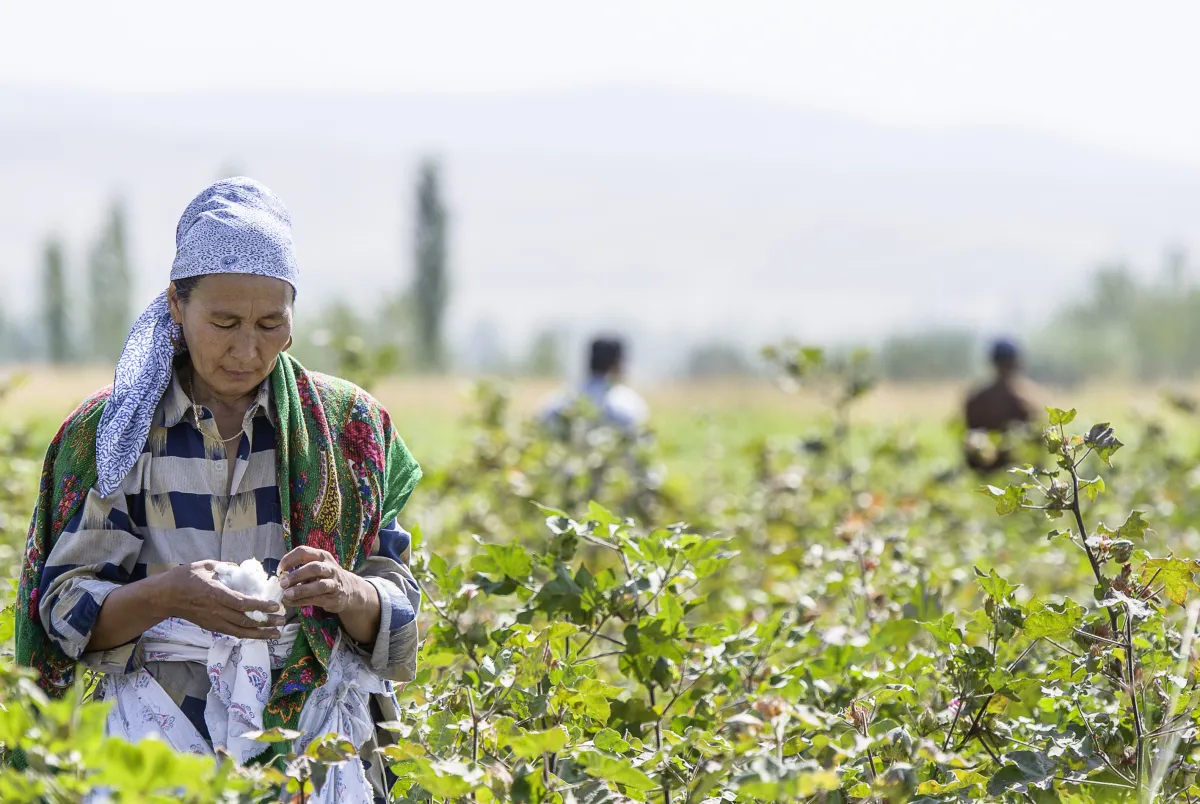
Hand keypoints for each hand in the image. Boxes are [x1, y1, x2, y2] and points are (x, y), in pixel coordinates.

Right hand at [164, 561, 284, 638]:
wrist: (165, 596)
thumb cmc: (184, 577)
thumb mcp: (206, 565)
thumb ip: (226, 567)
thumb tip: (242, 569)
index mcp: (216, 594)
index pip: (242, 603)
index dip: (260, 606)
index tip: (275, 607)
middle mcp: (216, 610)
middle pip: (244, 620)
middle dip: (265, 623)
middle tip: (282, 622)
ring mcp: (213, 621)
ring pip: (239, 631)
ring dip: (259, 634)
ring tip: (276, 634)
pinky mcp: (211, 626)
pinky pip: (232, 632)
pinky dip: (247, 635)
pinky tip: (259, 635)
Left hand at [278, 546, 379, 643]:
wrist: (349, 590)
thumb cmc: (325, 576)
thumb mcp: (316, 567)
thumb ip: (300, 570)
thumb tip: (279, 578)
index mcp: (322, 556)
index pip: (304, 551)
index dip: (289, 559)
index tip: (279, 569)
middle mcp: (330, 567)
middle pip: (313, 568)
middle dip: (296, 575)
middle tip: (282, 583)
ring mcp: (334, 583)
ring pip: (318, 585)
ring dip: (300, 590)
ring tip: (286, 595)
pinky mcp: (334, 598)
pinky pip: (316, 599)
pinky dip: (301, 601)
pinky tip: (290, 603)